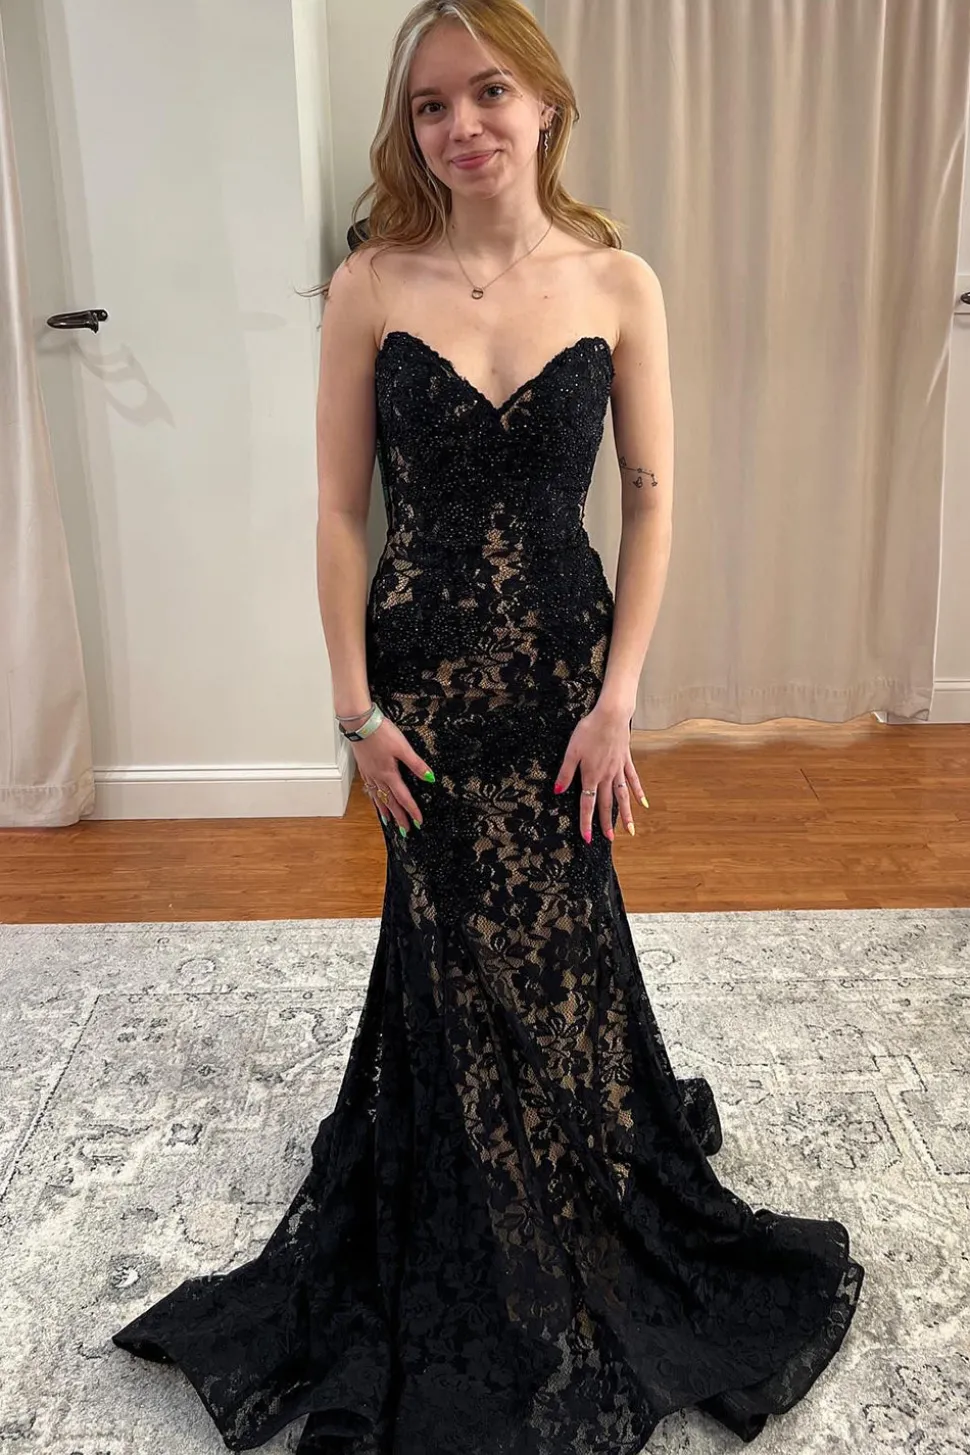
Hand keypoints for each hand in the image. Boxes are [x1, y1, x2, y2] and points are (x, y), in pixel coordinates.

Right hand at [350, 715, 434, 834]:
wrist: (360, 724)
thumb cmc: (381, 733)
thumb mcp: (403, 748)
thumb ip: (416, 764)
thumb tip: (430, 778)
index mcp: (389, 774)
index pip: (403, 797)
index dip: (412, 811)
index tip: (418, 823)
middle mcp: (378, 778)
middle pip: (390, 802)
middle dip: (398, 817)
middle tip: (405, 830)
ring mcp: (369, 773)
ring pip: (378, 797)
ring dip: (384, 811)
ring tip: (389, 822)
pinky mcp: (364, 768)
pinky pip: (369, 789)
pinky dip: (373, 799)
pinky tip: (374, 799)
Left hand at [553, 701, 647, 842]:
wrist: (610, 715)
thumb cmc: (588, 730)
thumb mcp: (571, 751)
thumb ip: (565, 773)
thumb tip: (558, 791)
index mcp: (591, 775)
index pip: (587, 804)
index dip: (586, 822)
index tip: (588, 838)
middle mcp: (606, 776)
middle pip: (606, 804)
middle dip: (606, 823)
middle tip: (608, 839)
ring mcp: (618, 769)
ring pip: (622, 796)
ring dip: (626, 814)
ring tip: (630, 830)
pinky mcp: (626, 761)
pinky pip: (633, 780)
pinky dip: (638, 792)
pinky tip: (644, 804)